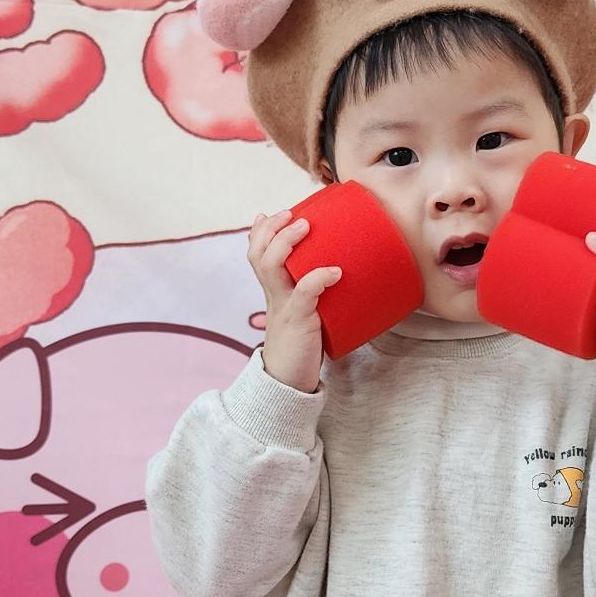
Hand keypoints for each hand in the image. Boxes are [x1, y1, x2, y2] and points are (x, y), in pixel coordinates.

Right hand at [248, 210, 341, 392]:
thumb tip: (340, 272)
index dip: (260, 231)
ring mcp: (284, 306)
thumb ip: (312, 293)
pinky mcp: (299, 321)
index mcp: (273, 291)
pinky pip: (305, 293)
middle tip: (292, 214)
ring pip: (271, 267)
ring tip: (305, 226)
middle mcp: (274, 295)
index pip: (256, 254)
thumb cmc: (302, 346)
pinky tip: (334, 271)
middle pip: (258, 254)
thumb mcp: (303, 312)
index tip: (275, 214)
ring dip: (286, 242)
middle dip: (272, 229)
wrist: (288, 382)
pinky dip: (318, 277)